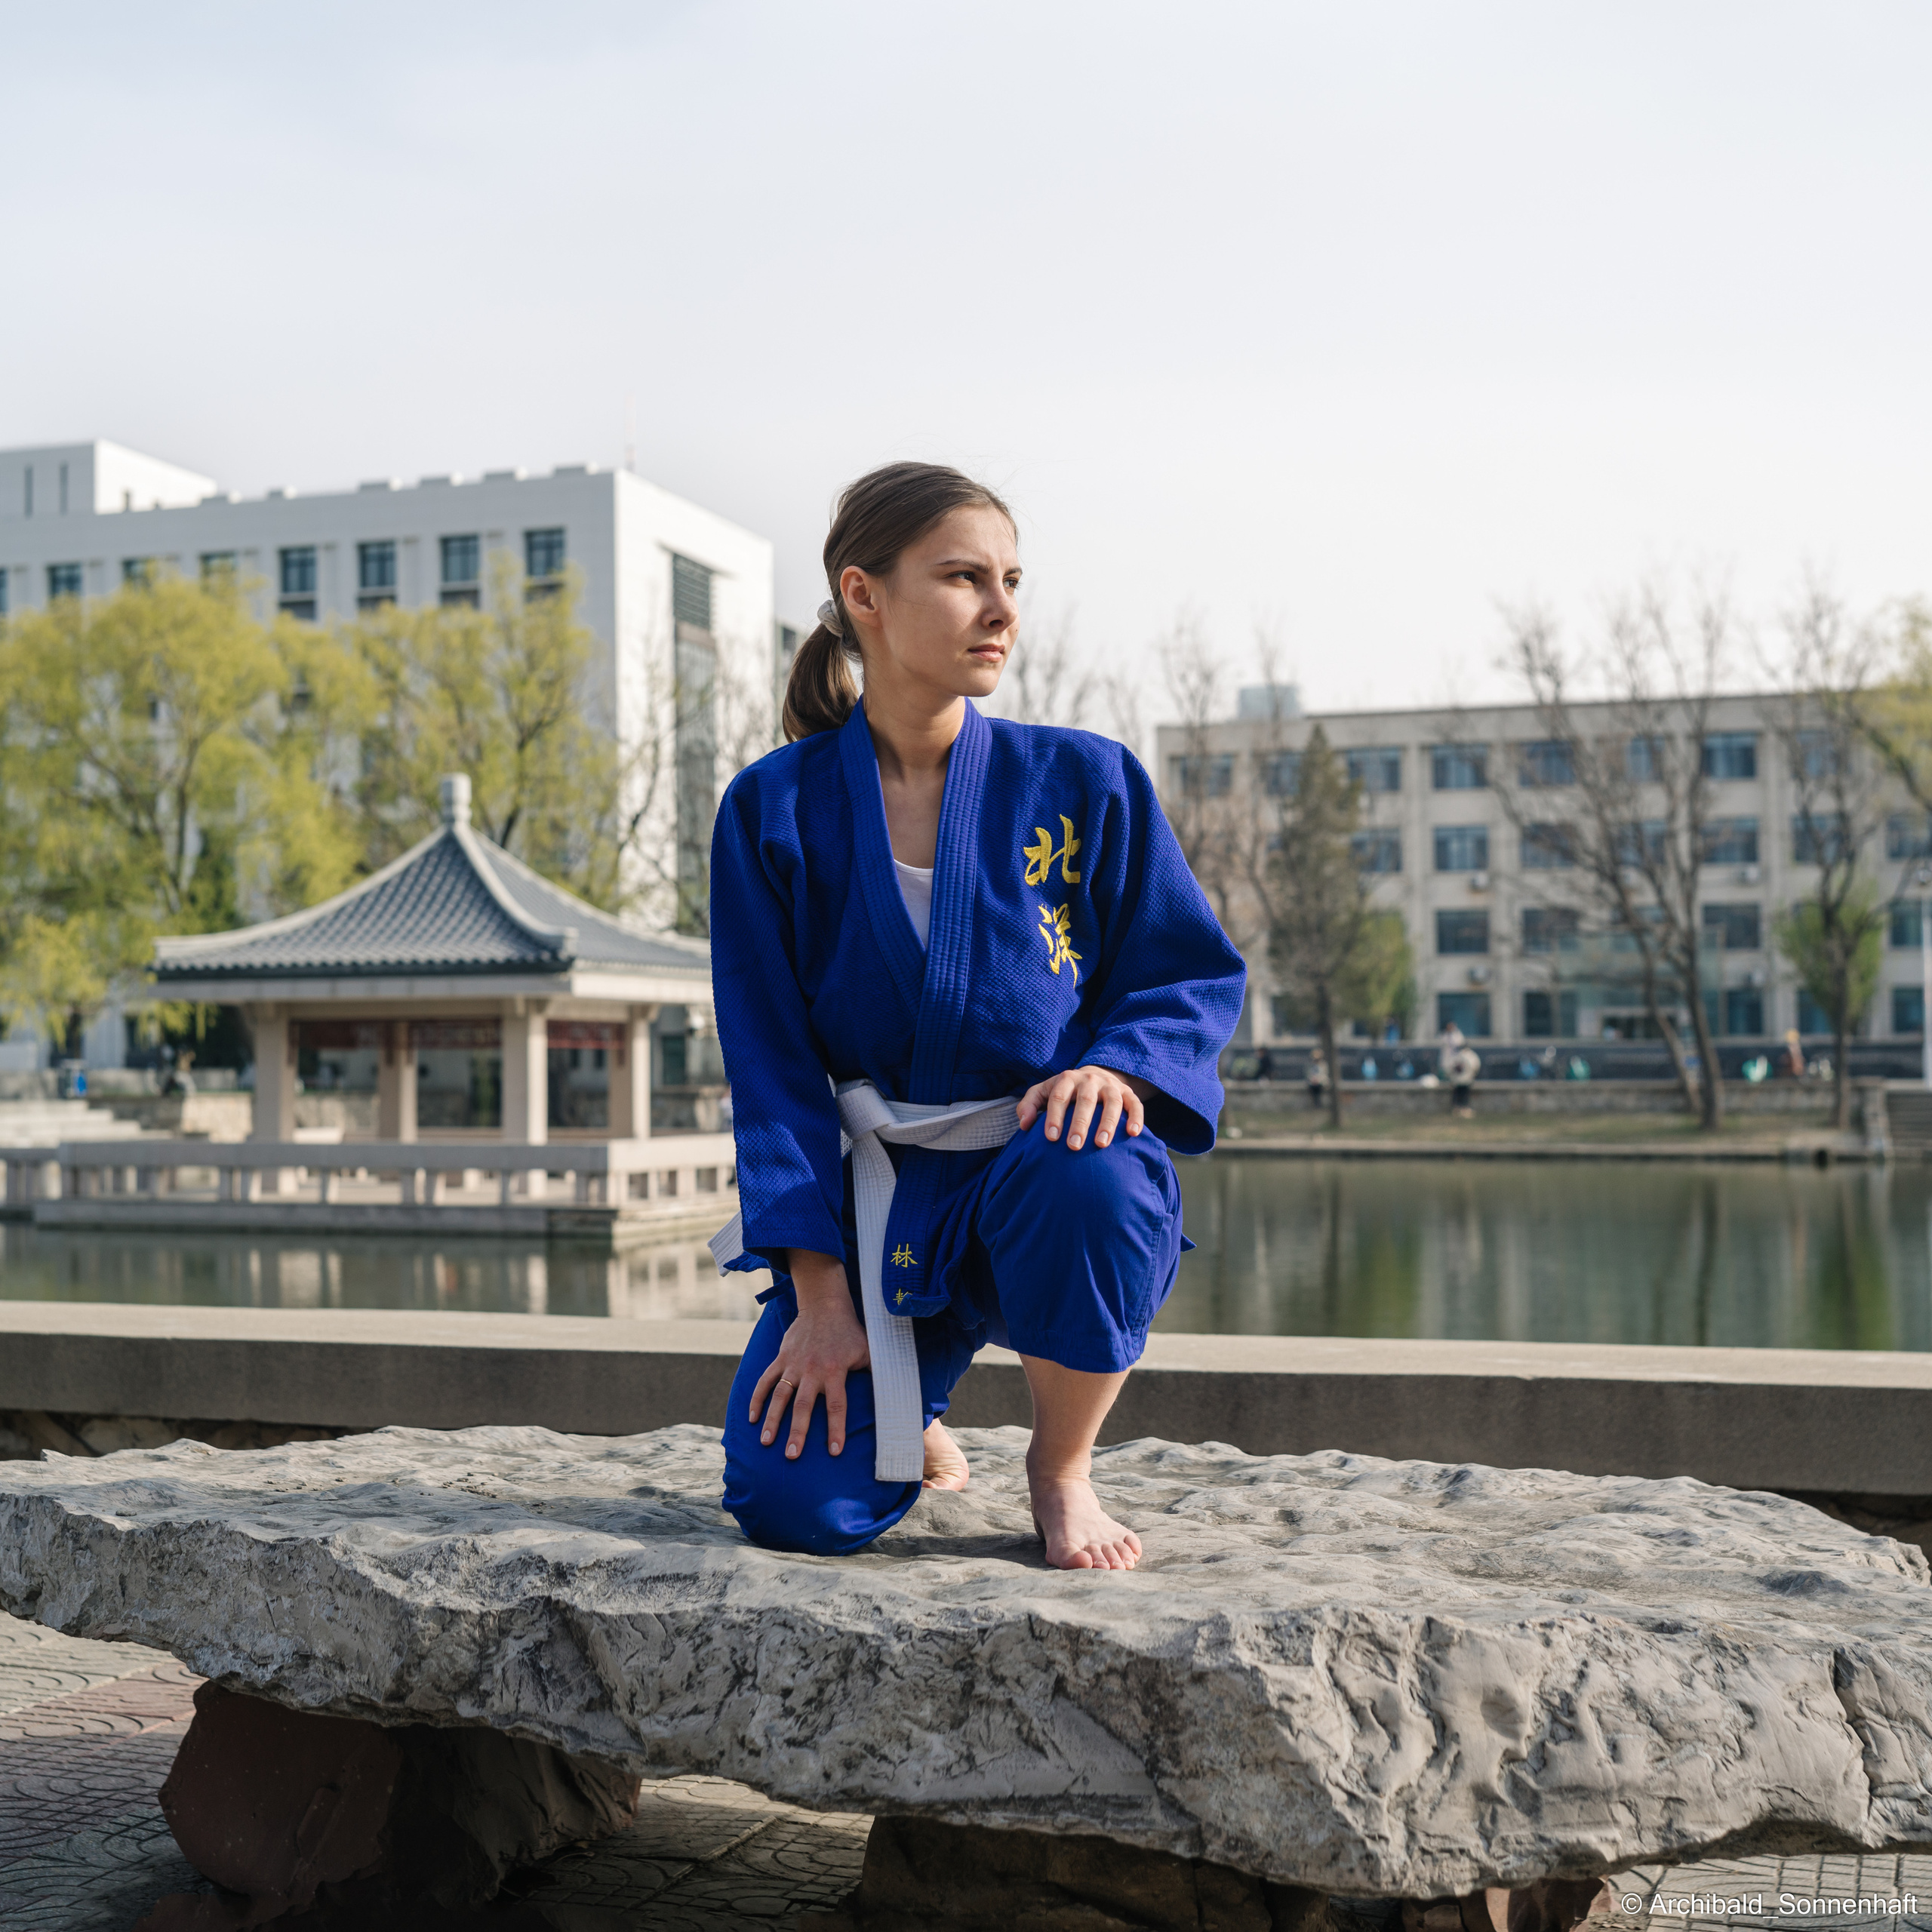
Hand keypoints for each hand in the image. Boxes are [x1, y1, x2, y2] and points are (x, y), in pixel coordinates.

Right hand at [749, 1251, 870, 1459]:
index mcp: (835, 1372)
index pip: (837, 1406)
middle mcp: (812, 1371)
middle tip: (792, 1456)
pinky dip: (757, 1398)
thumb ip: (877, 1373)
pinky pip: (765, 1380)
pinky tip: (752, 1418)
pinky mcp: (781, 1358)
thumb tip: (896, 1395)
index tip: (834, 1451)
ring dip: (772, 1420)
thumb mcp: (869, 1350)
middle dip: (797, 1432)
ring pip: (779, 1396)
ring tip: (766, 1443)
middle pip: (803, 1406)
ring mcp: (793, 1365)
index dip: (836, 1429)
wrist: (825, 1305)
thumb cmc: (850, 1332)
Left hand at [1016, 1065, 1148, 1151]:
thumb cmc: (1063, 1091)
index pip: (1059, 1096)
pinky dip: (1137, 1117)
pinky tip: (1134, 1134)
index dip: (1055, 1117)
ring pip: (1112, 1101)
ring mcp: (1111, 1086)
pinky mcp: (1128, 1093)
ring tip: (1101, 1144)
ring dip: (1108, 1122)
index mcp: (1067, 1079)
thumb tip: (1025, 1125)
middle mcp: (1090, 1079)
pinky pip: (1135, 1104)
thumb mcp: (1043, 1092)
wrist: (1094, 1076)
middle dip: (1080, 1123)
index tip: (1051, 1138)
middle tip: (1074, 1146)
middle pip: (1085, 1100)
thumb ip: (1030, 1105)